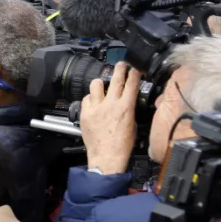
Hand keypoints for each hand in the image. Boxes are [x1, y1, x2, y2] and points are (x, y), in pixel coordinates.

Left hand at [79, 60, 140, 174]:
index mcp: (126, 107)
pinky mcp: (86, 114)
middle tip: (121, 64)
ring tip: (102, 85)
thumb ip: (129, 110)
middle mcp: (110, 104)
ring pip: (96, 84)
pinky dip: (90, 98)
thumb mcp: (132, 125)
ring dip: (100, 83)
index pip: (131, 83)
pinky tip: (93, 101)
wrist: (107, 157)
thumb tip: (128, 103)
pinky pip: (86, 99)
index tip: (135, 68)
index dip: (134, 72)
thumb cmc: (121, 146)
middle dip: (120, 68)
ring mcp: (96, 108)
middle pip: (115, 79)